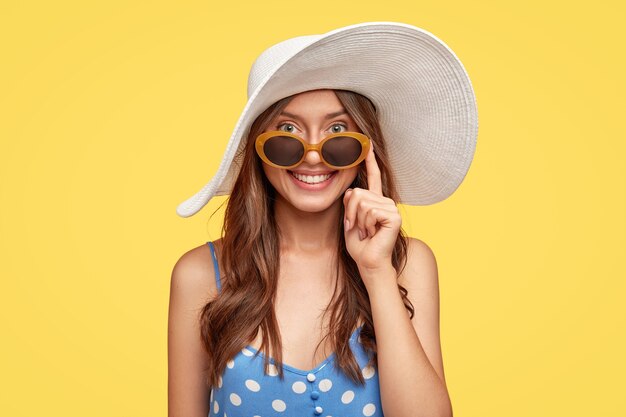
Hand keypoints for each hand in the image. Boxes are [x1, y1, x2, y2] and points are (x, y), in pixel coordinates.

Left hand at [343, 141, 401, 279]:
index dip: (370, 161)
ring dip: (358, 221)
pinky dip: (365, 224)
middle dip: (351, 213)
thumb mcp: (350, 220)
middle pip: (357, 193)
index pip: (373, 177)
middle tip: (359, 229)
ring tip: (367, 232)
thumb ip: (350, 203)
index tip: (368, 145)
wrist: (368, 262)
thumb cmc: (360, 244)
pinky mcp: (394, 216)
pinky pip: (369, 211)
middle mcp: (386, 201)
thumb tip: (352, 191)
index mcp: (376, 201)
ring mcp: (391, 208)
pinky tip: (372, 233)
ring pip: (362, 202)